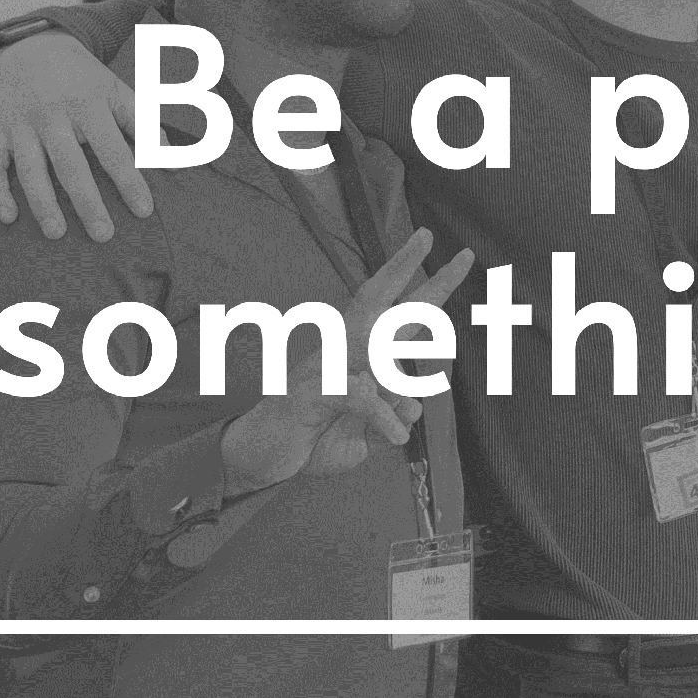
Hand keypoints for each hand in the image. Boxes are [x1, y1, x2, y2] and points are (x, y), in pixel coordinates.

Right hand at [0, 30, 155, 241]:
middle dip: (86, 202)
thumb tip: (169, 157)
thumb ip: (142, 122)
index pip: (112, 149)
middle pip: (70, 165)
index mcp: (86, 105)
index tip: (144, 210)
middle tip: (103, 235)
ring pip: (29, 169)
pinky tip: (10, 217)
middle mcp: (51, 116)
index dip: (129, 180)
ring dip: (42, 203)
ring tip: (57, 234)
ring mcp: (20, 125)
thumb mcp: (116, 91)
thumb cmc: (84, 80)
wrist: (32, 48)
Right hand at [222, 229, 475, 488]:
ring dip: (401, 382)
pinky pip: (362, 395)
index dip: (409, 275)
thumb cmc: (311, 437)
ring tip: (406, 417)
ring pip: (376, 350)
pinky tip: (394, 435)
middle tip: (432, 238)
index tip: (439, 246)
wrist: (259, 459)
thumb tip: (416, 403)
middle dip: (404, 266)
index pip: (387, 306)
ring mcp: (323, 365)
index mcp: (354, 353)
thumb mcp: (364, 430)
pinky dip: (385, 417)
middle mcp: (338, 349)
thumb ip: (391, 412)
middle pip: (374, 297)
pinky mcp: (311, 391)